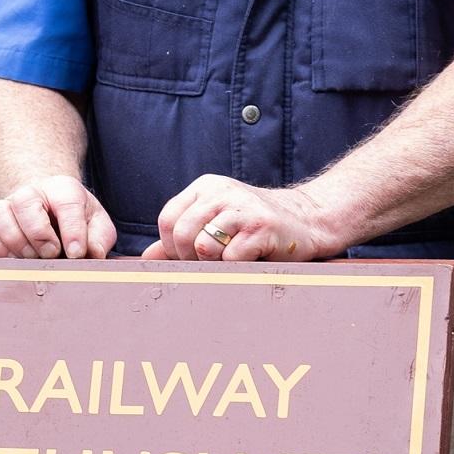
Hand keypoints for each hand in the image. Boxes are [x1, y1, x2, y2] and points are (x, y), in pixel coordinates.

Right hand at [0, 175, 116, 259]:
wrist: (49, 210)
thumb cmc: (77, 220)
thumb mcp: (97, 224)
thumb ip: (100, 238)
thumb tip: (92, 254)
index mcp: (63, 189)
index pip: (67, 203)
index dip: (72, 231)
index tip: (77, 254)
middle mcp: (32, 192)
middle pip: (24, 202)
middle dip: (39, 234)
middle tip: (52, 254)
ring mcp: (7, 205)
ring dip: (16, 242)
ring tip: (33, 258)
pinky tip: (15, 258)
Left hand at [143, 174, 339, 261]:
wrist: (307, 221)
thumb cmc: (255, 227)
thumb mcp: (215, 222)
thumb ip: (181, 238)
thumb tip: (146, 258)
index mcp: (205, 187)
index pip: (168, 219)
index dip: (172, 246)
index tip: (189, 256)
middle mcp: (221, 191)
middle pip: (182, 234)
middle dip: (190, 258)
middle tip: (209, 263)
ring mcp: (242, 207)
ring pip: (203, 245)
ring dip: (214, 263)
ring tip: (231, 259)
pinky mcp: (261, 226)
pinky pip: (230, 257)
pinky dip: (235, 267)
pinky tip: (250, 258)